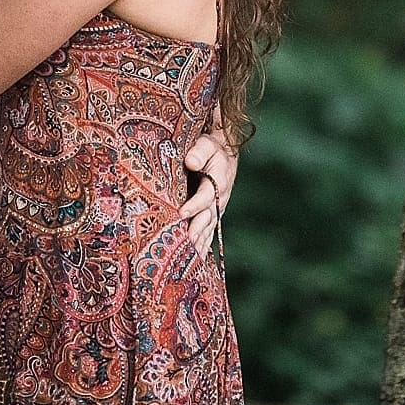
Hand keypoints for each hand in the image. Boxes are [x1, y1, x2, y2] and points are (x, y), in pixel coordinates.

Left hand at [179, 130, 238, 255]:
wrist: (222, 154)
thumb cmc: (211, 148)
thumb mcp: (207, 144)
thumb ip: (200, 151)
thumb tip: (191, 161)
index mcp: (219, 180)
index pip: (206, 195)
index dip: (195, 204)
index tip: (182, 212)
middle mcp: (220, 198)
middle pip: (208, 216)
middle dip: (197, 230)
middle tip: (186, 242)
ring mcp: (217, 209)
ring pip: (208, 228)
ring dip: (200, 242)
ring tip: (190, 256)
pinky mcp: (212, 215)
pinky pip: (209, 233)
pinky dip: (203, 246)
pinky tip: (196, 260)